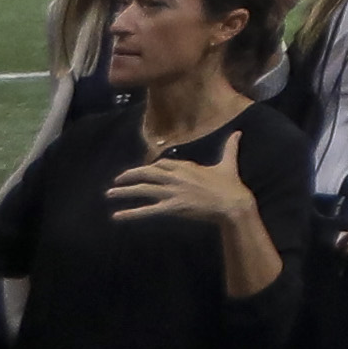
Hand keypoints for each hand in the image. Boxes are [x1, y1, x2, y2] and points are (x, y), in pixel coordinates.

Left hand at [109, 148, 264, 244]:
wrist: (232, 203)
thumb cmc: (231, 184)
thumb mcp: (228, 163)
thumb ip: (230, 147)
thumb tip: (238, 132)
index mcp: (186, 166)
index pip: (162, 164)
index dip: (150, 168)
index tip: (142, 172)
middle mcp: (176, 177)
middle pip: (147, 173)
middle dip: (129, 175)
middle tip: (116, 180)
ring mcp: (173, 192)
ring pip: (143, 189)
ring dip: (124, 192)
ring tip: (109, 194)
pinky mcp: (173, 207)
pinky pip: (148, 210)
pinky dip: (131, 213)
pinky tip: (117, 216)